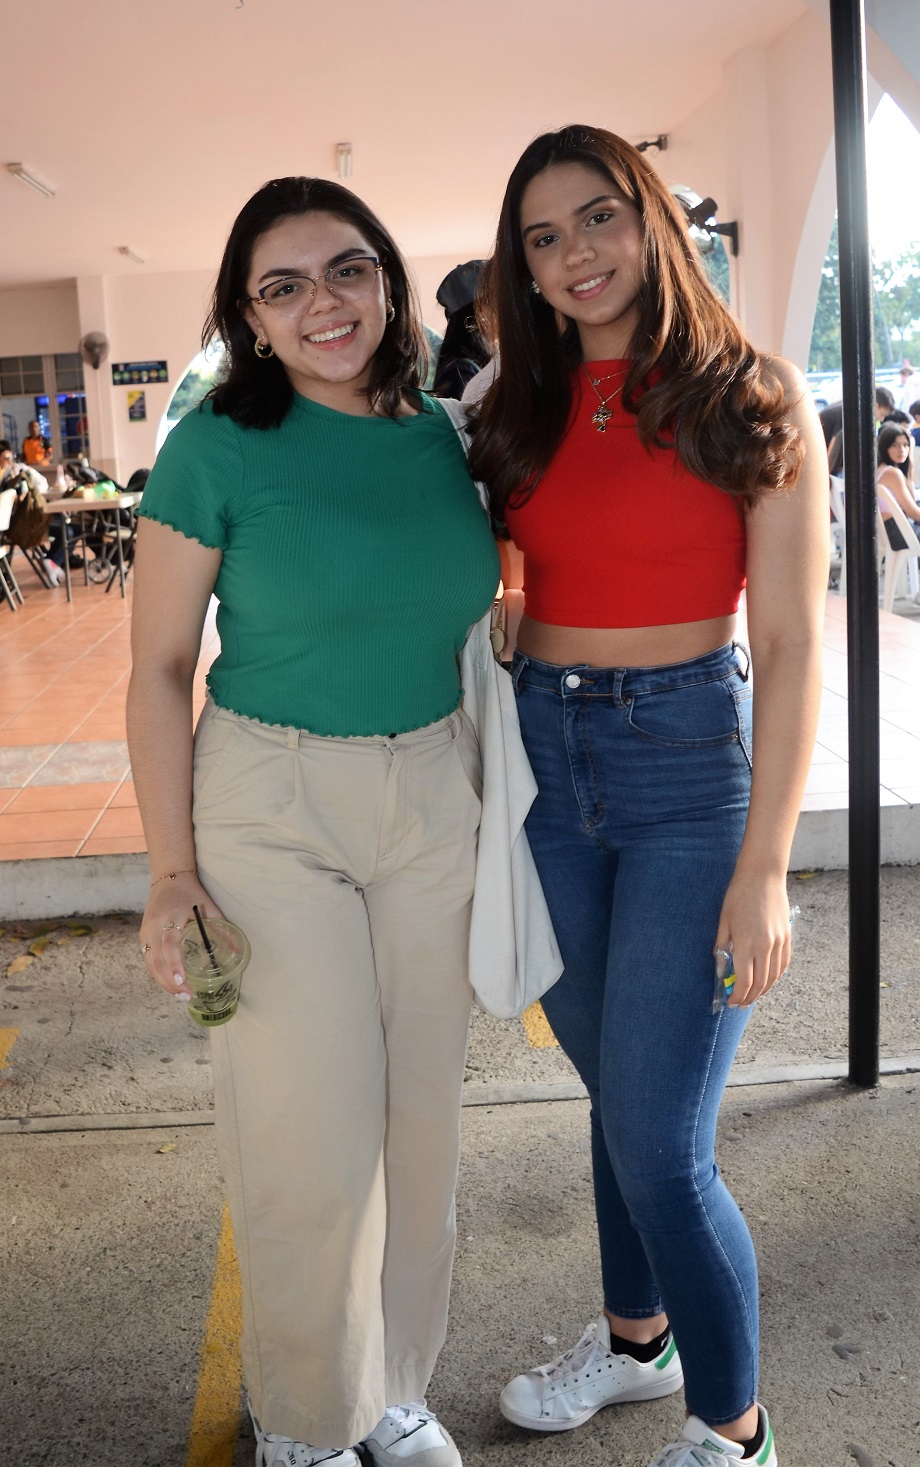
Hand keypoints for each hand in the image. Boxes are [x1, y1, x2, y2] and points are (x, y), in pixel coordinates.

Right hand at [139, 871, 225, 998]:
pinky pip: (148, 959)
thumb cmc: (191, 893)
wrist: (168, 877)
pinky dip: (158, 974)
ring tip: (180, 995)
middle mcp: (154, 926)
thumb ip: (221, 928)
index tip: (182, 981)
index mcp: (170, 917)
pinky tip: (170, 984)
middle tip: (186, 996)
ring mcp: (145, 932)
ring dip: (163, 982)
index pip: (170, 945)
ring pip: (150, 964)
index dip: (175, 964)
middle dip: (170, 981)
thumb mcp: (208, 907)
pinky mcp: (143, 935)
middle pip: (157, 960)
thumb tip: (237, 952)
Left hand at [714, 873, 790, 1008]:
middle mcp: (765, 947)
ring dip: (763, 990)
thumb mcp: (724, 921)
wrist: (762, 876)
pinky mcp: (787, 937)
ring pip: (773, 977)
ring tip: (752, 996)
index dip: (737, 996)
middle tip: (739, 1003)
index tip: (729, 1002)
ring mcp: (779, 943)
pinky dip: (775, 976)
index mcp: (746, 944)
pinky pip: (783, 964)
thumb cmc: (738, 895)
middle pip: (760, 983)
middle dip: (749, 997)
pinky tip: (767, 980)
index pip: (744, 981)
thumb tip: (721, 968)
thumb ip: (722, 947)